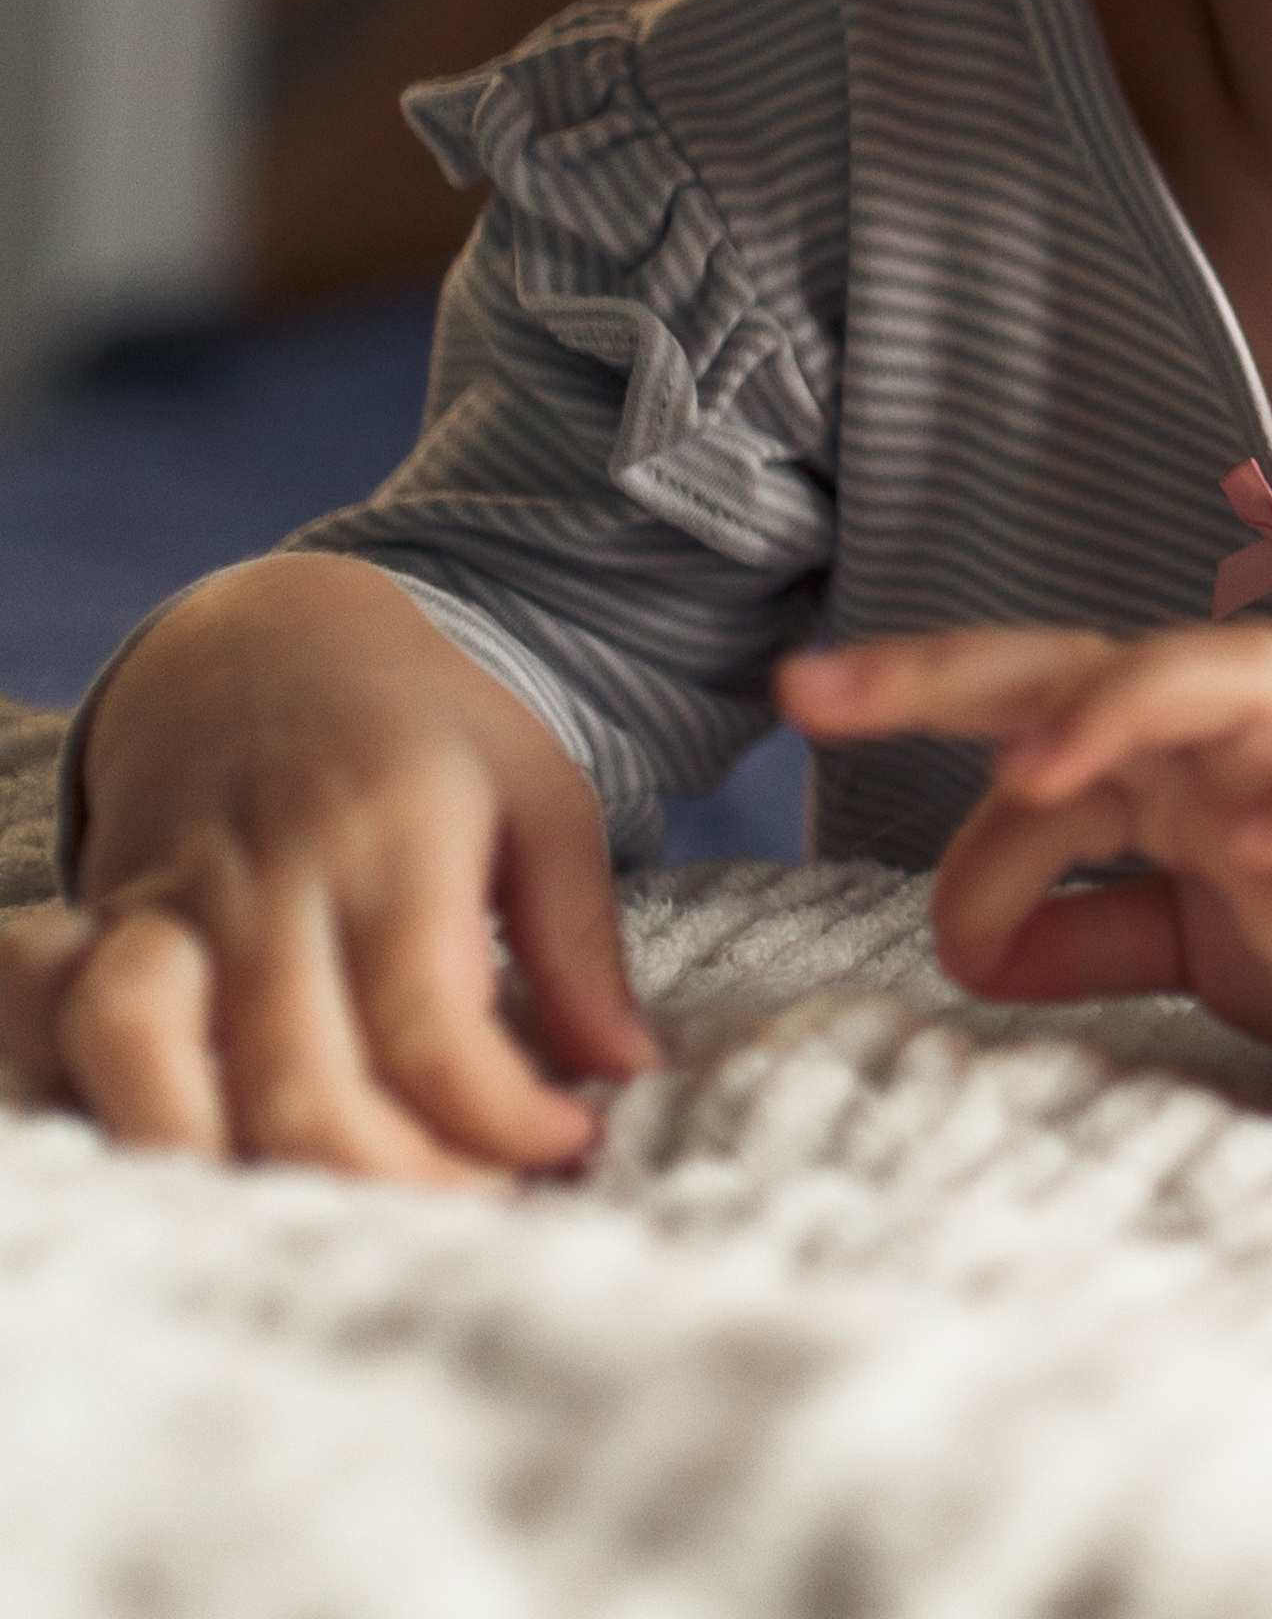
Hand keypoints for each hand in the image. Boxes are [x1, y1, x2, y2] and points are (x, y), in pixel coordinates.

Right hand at [5, 554, 657, 1183]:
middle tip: (477, 1207)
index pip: (432, 1030)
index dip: (502, 1122)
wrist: (263, 642)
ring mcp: (169, 905)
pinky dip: (111, 1110)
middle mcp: (268, 875)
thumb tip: (623, 1071)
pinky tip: (207, 1169)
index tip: (565, 1147)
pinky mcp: (101, 932)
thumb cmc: (420, 730)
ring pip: (157, 1068)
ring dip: (241, 1176)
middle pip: (300, 1087)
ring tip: (348, 1211)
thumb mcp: (537, 793)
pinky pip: (64, 1032)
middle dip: (396, 1188)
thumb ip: (579, 940)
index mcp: (392, 832)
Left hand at [779, 618, 1271, 1172]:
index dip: (916, 686)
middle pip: (1094, 655)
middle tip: (832, 692)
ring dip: (1126, 704)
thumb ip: (1082, 929)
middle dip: (961, 667)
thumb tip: (968, 948)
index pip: (1027, 693)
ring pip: (1234, 675)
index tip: (795, 700)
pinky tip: (1260, 845)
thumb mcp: (1181, 943)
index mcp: (1164, 761)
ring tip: (1033, 771)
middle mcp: (1229, 748)